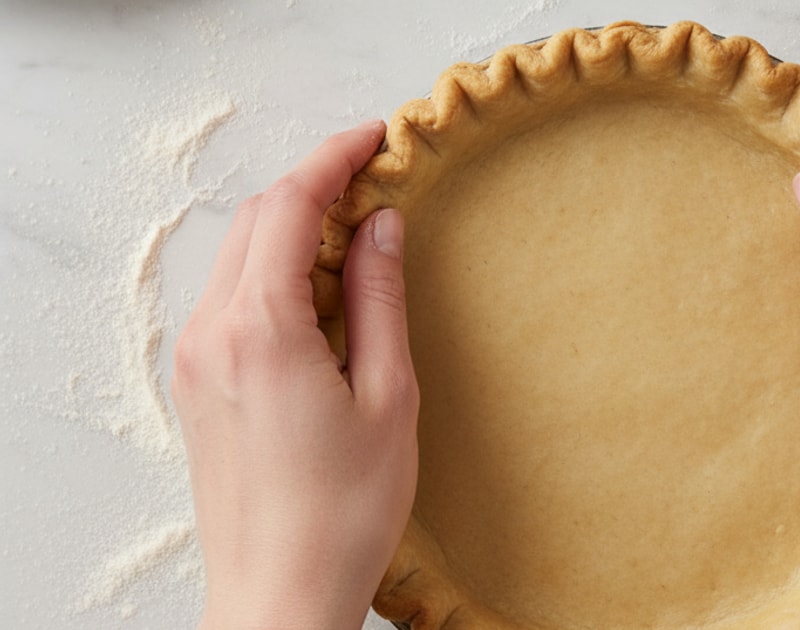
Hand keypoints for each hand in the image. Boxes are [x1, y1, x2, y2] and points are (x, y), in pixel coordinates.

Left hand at [171, 121, 417, 629]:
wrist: (279, 593)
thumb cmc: (344, 510)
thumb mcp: (386, 395)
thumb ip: (376, 298)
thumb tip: (379, 226)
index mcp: (261, 329)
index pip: (287, 207)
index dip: (332, 160)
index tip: (375, 137)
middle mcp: (212, 333)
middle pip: (254, 221)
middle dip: (312, 186)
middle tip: (373, 179)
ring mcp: (195, 359)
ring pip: (238, 256)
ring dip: (291, 228)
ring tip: (354, 233)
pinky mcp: (196, 383)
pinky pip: (230, 297)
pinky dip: (272, 270)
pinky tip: (317, 289)